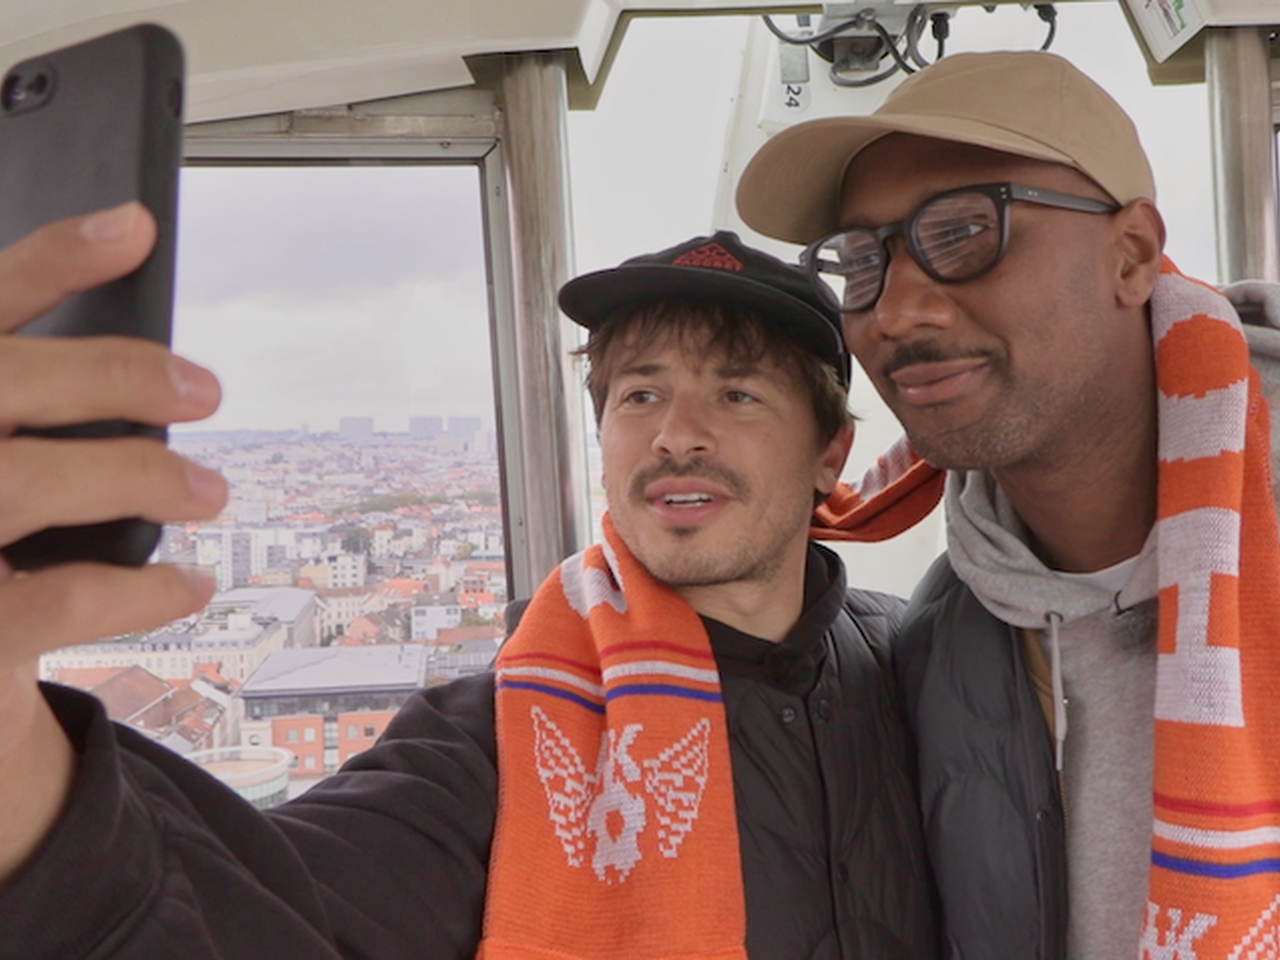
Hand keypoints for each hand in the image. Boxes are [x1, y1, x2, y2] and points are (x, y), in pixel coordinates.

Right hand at [0, 202, 226, 879]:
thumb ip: (24, 400)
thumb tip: (138, 372)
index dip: (50, 259)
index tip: (135, 227)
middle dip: (114, 373)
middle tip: (206, 387)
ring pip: (23, 483)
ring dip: (137, 476)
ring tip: (211, 490)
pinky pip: (52, 602)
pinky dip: (136, 592)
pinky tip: (186, 587)